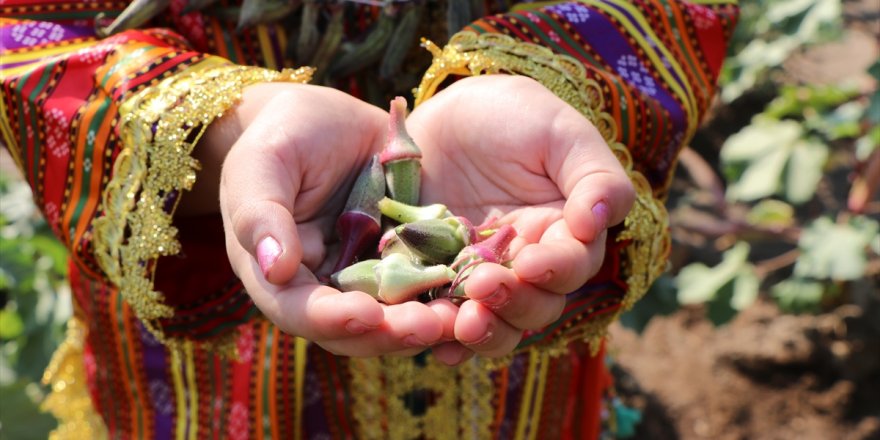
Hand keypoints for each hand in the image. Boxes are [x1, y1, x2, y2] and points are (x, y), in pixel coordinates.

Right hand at [203, 83, 450, 355]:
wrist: (327, 118)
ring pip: (394, 316)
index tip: (367, 315)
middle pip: (353, 329)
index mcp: (278, 274)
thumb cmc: (282, 136)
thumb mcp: (264, 163)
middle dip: (390, 333)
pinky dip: (448, 293)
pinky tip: (478, 290)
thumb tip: (276, 268)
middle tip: (430, 326)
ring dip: (426, 323)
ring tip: (460, 318)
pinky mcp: (405, 260)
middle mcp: (324, 287)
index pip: (299, 310)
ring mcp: (368, 277)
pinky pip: (427, 285)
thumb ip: (262, 213)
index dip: (331, 319)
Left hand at [405, 75, 634, 364]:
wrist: (435, 117)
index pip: (573, 265)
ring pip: (498, 323)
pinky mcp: (438, 282)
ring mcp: (481, 276)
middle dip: (517, 302)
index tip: (532, 262)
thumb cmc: (506, 114)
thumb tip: (598, 223)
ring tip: (464, 323)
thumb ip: (593, 175)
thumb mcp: (556, 130)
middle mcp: (526, 262)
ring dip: (486, 331)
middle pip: (538, 305)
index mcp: (562, 230)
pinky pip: (447, 321)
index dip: (558, 270)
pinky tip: (438, 349)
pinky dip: (445, 339)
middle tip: (486, 286)